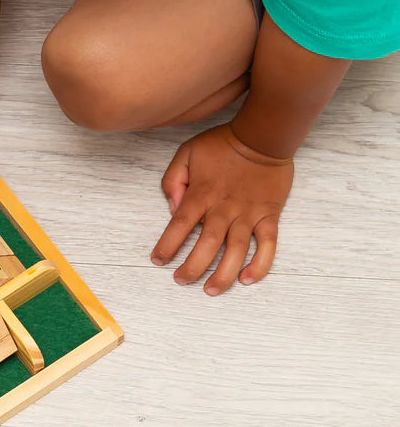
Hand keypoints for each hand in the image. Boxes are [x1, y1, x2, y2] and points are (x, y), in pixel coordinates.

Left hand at [151, 124, 293, 294]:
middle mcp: (224, 208)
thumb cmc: (223, 144)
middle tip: (181, 281)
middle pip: (206, 245)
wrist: (263, 135)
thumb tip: (173, 207)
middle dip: (192, 268)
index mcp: (201, 194)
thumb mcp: (187, 153)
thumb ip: (174, 180)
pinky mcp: (270, 215)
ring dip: (224, 274)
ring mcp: (248, 214)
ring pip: (236, 251)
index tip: (158, 260)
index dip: (166, 246)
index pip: (178, 226)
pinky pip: (268, 245)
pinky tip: (248, 279)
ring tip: (211, 291)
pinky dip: (260, 264)